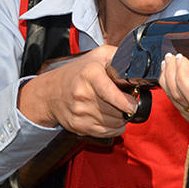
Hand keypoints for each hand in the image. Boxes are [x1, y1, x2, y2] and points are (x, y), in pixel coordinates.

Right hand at [17, 45, 137, 137]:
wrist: (50, 91)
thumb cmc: (79, 72)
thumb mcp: (99, 55)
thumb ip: (119, 54)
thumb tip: (138, 60)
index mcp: (90, 74)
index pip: (110, 92)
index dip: (125, 102)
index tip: (133, 105)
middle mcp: (83, 94)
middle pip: (116, 111)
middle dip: (126, 109)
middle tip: (127, 102)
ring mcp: (79, 112)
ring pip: (113, 123)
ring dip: (121, 119)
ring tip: (117, 109)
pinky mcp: (78, 126)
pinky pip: (106, 133)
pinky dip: (113, 128)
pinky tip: (111, 118)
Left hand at [159, 53, 188, 136]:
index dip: (185, 78)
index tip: (183, 59)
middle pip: (180, 97)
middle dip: (173, 73)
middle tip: (173, 56)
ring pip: (172, 98)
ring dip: (167, 77)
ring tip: (168, 60)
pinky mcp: (184, 114)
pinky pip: (171, 99)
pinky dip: (166, 83)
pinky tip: (166, 71)